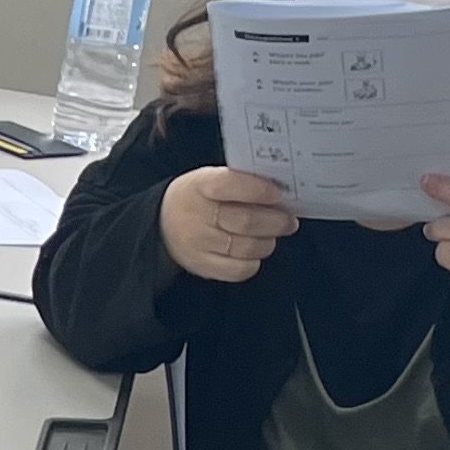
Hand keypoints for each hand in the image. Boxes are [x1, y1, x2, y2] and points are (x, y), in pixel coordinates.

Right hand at [157, 167, 298, 284]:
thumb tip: (279, 194)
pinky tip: (253, 253)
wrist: (161, 225)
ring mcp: (198, 244)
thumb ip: (239, 183)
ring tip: (271, 236)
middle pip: (245, 221)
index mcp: (199, 185)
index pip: (230, 184)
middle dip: (276, 222)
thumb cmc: (197, 200)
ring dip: (268, 242)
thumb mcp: (208, 179)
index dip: (258, 190)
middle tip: (288, 221)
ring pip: (247, 247)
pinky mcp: (202, 266)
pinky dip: (254, 262)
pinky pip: (239, 270)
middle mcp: (196, 215)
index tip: (278, 194)